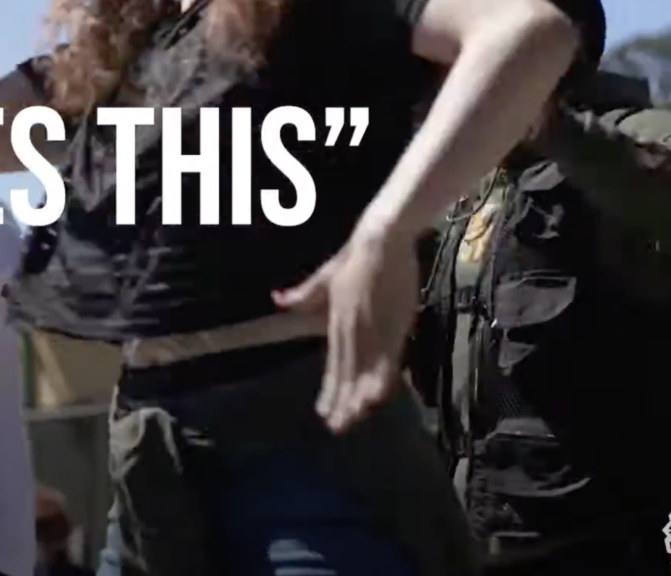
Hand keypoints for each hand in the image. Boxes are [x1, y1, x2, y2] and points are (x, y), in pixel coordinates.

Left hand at [273, 229, 420, 433]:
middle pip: (346, 373)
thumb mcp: (325, 276)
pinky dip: (380, 380)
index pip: (333, 363)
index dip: (330, 388)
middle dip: (341, 402)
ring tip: (350, 422)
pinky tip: (375, 400)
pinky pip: (387, 360)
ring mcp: (372, 330)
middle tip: (336, 428)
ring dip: (357, 399)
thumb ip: (304, 293)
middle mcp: (351, 331)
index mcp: (336, 322)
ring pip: (363, 372)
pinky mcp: (393, 327)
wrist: (380, 241)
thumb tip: (278, 300)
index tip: (324, 411)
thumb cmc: (354, 257)